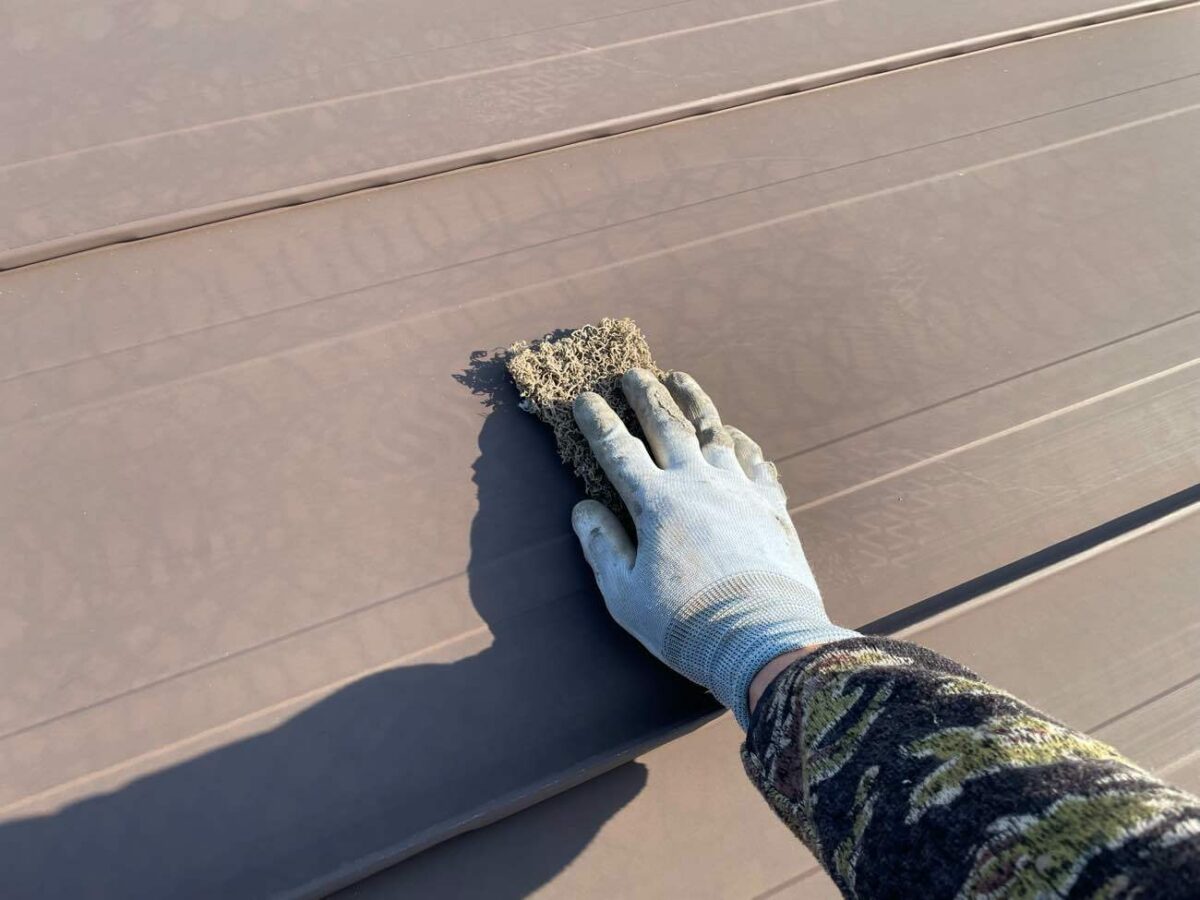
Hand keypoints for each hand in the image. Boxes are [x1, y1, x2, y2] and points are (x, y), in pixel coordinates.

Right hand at [571, 369, 857, 727]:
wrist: (763, 638)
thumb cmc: (685, 622)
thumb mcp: (625, 594)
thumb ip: (601, 545)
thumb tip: (582, 508)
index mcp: (655, 501)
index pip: (618, 449)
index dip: (599, 421)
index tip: (585, 399)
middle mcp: (697, 482)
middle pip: (667, 424)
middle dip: (645, 394)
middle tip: (632, 373)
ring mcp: (738, 488)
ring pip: (713, 429)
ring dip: (693, 400)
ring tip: (679, 378)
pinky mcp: (771, 505)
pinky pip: (754, 459)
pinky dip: (739, 441)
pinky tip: (733, 435)